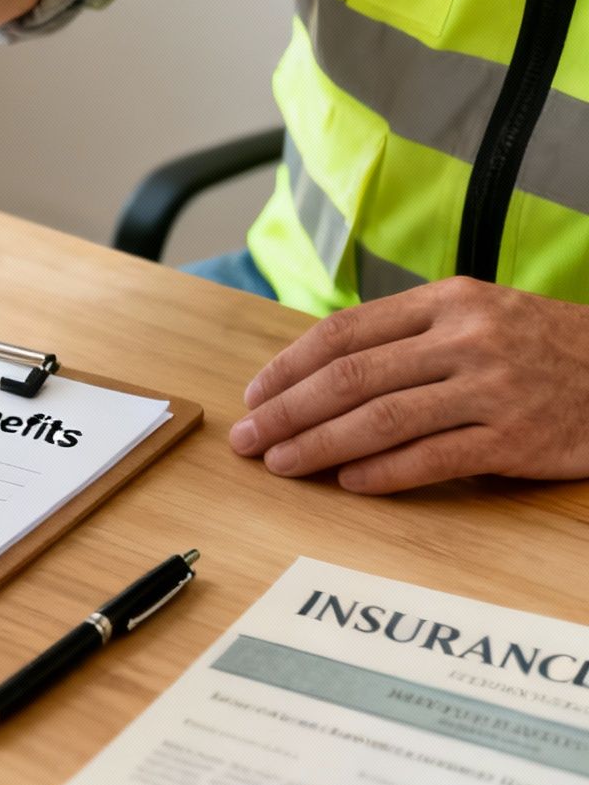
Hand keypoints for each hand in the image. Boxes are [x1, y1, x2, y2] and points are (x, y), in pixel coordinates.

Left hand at [228, 277, 588, 493]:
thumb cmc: (539, 347)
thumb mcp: (477, 316)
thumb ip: (406, 335)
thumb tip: (316, 373)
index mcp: (446, 301)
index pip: (343, 334)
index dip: (287, 368)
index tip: (253, 396)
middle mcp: (465, 339)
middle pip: (349, 379)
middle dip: (286, 412)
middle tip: (247, 439)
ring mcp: (492, 388)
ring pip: (381, 420)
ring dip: (318, 446)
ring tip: (281, 464)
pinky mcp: (515, 439)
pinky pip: (431, 458)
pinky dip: (382, 473)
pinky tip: (348, 483)